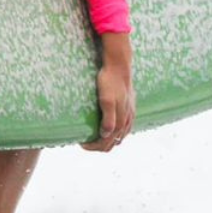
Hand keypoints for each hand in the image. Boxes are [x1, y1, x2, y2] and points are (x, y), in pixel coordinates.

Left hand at [82, 33, 133, 151]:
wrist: (119, 66)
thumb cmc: (110, 81)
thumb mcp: (106, 100)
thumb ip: (108, 119)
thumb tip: (106, 135)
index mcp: (121, 121)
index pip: (107, 143)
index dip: (93, 146)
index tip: (81, 143)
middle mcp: (127, 121)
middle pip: (113, 143)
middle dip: (99, 146)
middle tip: (85, 142)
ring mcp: (130, 115)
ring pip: (120, 137)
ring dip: (107, 141)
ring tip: (94, 137)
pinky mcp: (130, 109)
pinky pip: (124, 128)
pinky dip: (115, 134)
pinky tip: (108, 129)